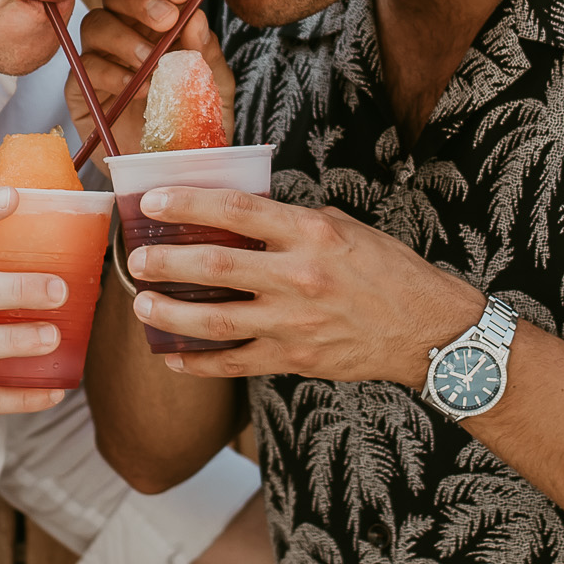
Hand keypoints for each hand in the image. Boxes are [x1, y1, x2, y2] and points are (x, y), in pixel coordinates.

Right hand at [70, 0, 234, 166]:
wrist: (175, 171)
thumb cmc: (195, 125)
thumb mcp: (214, 89)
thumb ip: (206, 54)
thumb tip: (195, 17)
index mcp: (161, 25)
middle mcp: (128, 34)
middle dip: (140, 0)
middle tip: (165, 21)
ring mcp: (102, 59)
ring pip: (96, 23)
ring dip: (124, 38)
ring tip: (150, 64)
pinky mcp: (82, 89)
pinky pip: (85, 66)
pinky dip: (111, 73)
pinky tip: (136, 89)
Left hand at [125, 188, 486, 384]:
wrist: (426, 329)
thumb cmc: (386, 270)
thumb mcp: (343, 227)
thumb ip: (292, 222)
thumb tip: (241, 214)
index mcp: (311, 234)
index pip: (237, 212)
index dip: (189, 204)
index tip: (153, 200)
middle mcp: (299, 277)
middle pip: (215, 269)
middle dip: (167, 263)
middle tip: (137, 258)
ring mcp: (294, 324)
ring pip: (215, 322)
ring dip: (170, 314)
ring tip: (142, 305)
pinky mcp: (294, 359)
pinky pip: (233, 364)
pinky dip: (197, 364)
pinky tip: (170, 357)